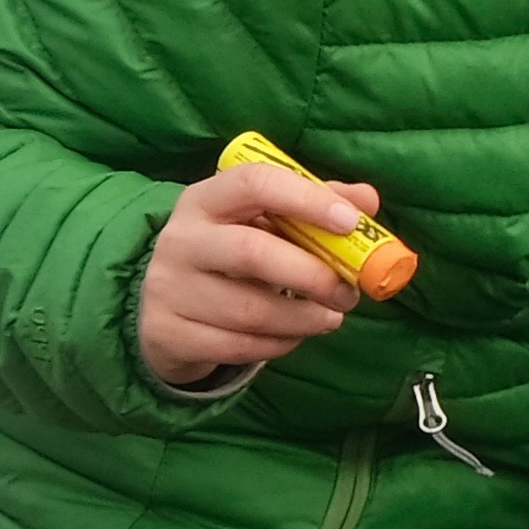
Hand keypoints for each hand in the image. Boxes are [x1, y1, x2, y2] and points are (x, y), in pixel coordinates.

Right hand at [140, 157, 385, 383]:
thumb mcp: (261, 223)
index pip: (255, 183)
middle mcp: (182, 239)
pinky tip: (295, 335)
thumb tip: (367, 200)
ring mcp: (170, 289)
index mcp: (206, 199)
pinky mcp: (170, 334)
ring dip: (304, 318)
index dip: (306, 199)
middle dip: (312, 274)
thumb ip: (314, 206)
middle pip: (253, 252)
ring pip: (250, 310)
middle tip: (349, 291)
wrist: (162, 307)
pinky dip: (279, 344)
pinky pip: (238, 345)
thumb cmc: (229, 255)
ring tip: (331, 317)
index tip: (350, 223)